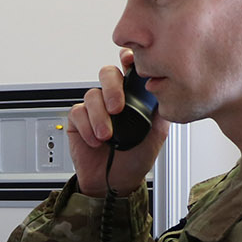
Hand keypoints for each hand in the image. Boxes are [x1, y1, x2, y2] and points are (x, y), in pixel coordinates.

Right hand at [66, 50, 169, 196]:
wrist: (117, 182)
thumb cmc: (136, 158)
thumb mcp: (157, 135)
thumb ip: (160, 112)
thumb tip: (164, 93)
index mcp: (132, 97)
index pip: (128, 70)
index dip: (127, 60)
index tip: (129, 61)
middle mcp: (112, 98)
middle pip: (107, 74)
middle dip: (112, 88)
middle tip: (117, 108)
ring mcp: (94, 108)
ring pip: (91, 95)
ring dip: (99, 116)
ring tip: (107, 135)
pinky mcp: (78, 121)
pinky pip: (77, 112)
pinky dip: (87, 127)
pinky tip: (95, 140)